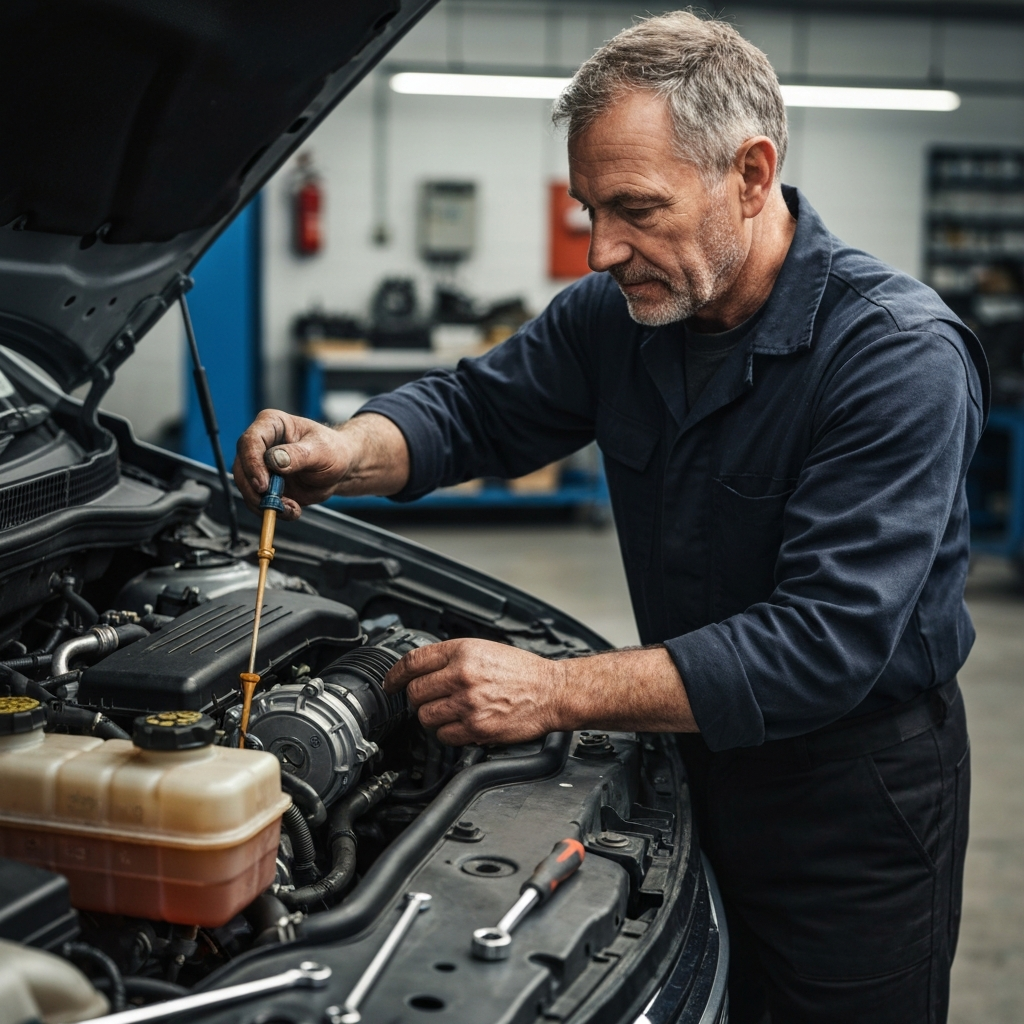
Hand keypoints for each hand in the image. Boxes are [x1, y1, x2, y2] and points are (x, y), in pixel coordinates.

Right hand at [232, 410, 409, 519]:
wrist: (340, 468)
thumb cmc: (333, 450)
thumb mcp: (321, 450)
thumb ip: (297, 455)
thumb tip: (274, 460)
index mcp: (271, 424)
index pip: (250, 442)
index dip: (252, 464)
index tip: (263, 484)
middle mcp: (261, 444)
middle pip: (242, 468)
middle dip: (254, 490)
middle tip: (273, 503)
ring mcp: (261, 466)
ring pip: (247, 488)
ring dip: (265, 504)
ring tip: (291, 507)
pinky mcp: (266, 486)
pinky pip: (259, 502)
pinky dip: (273, 511)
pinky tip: (292, 510)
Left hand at [383, 639, 565, 745]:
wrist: (553, 691)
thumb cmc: (523, 671)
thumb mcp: (485, 649)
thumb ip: (452, 657)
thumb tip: (420, 670)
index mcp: (463, 651)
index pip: (413, 662)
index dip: (395, 675)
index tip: (391, 684)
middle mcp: (463, 675)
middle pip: (415, 693)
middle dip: (417, 699)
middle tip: (428, 701)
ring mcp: (469, 704)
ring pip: (426, 717)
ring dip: (431, 718)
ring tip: (447, 713)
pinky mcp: (477, 728)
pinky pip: (444, 736)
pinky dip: (447, 734)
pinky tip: (460, 724)